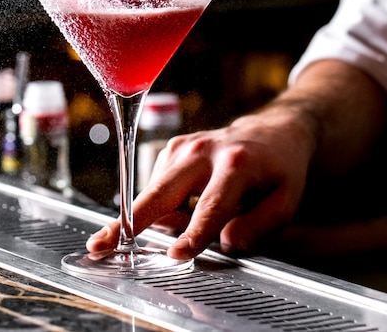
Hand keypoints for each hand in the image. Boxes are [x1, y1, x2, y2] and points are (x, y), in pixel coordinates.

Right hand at [87, 107, 315, 259]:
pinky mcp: (173, 147)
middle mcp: (204, 151)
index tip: (177, 255)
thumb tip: (226, 243)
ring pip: (155, 193)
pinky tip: (187, 204)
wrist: (270, 132)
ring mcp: (184, 146)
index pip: (211, 206)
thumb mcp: (285, 201)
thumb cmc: (279, 169)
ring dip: (157, 218)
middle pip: (161, 192)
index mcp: (236, 165)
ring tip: (187, 222)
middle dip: (130, 221)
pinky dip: (164, 204)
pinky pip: (157, 185)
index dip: (193, 233)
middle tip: (101, 244)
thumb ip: (259, 226)